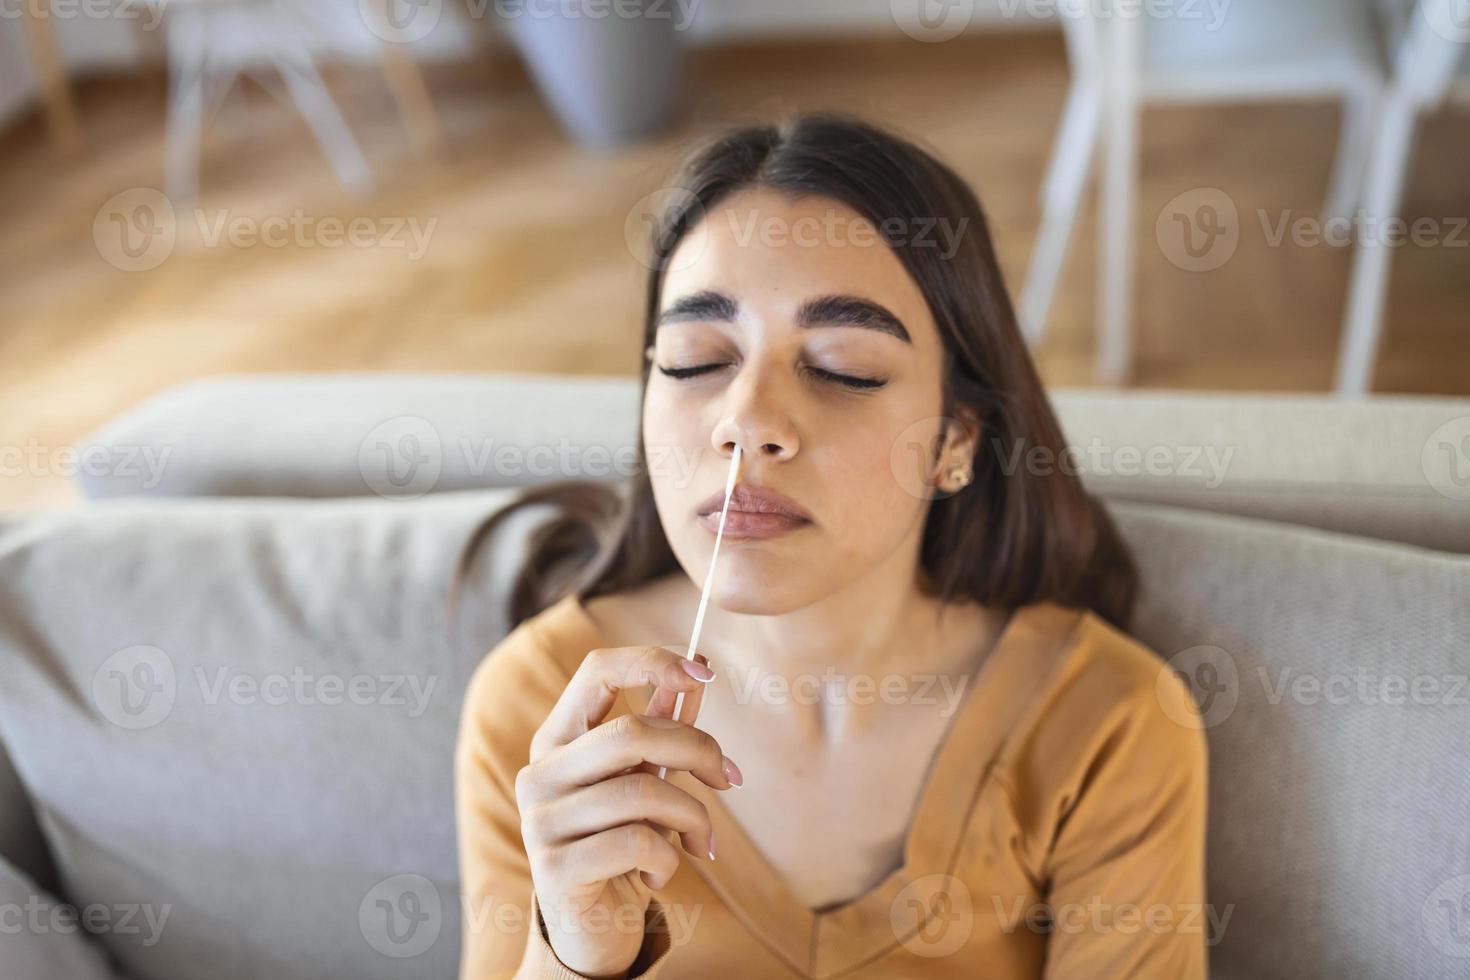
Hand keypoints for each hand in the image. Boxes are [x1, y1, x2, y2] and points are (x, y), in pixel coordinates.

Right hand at [515, 646, 741, 976]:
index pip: (597, 671)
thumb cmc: (622, 842)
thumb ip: (664, 728)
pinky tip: (659, 874)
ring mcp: (540, 820)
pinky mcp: (554, 869)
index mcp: (558, 738)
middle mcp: (541, 772)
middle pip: (632, 733)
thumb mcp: (646, 779)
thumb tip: (698, 668)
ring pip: (642, 792)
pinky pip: (636, 843)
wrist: (592, 927)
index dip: (653, 661)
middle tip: (731, 777)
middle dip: (698, 749)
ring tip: (701, 840)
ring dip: (693, 816)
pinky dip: (668, 858)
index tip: (706, 672)